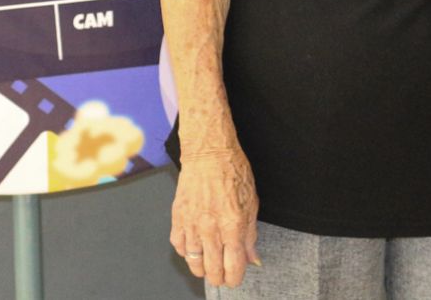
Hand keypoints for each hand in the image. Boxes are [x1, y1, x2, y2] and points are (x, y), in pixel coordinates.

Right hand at [171, 147, 260, 287]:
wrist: (209, 152)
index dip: (234, 278)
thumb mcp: (251, 204)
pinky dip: (186, 251)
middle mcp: (211, 228)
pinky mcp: (178, 216)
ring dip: (201, 268)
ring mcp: (192, 223)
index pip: (233, 267)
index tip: (235, 278)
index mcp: (233, 226)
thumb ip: (250, 236)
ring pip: (194, 261)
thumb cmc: (233, 171)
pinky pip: (179, 245)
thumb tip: (252, 259)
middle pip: (212, 269)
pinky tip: (193, 249)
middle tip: (221, 275)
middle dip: (219, 277)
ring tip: (207, 266)